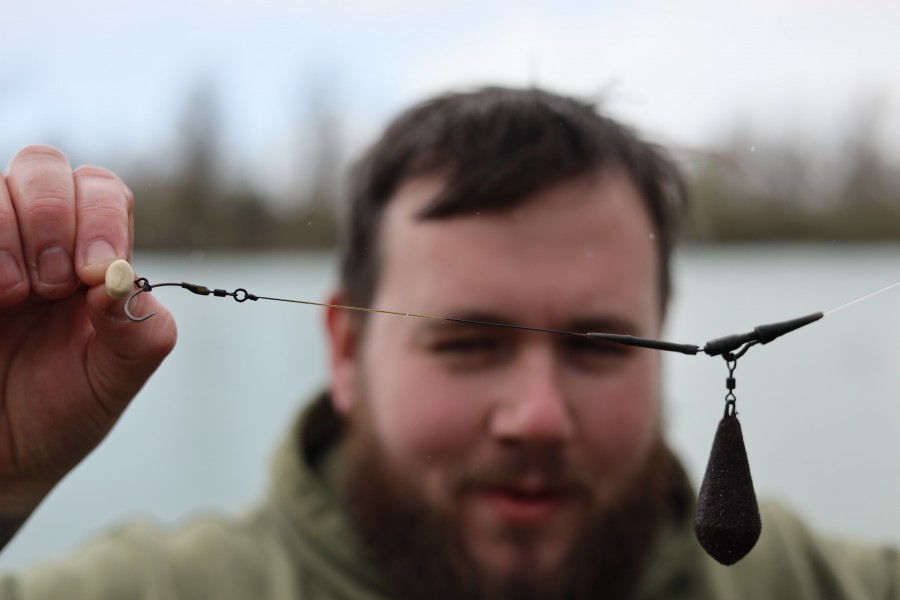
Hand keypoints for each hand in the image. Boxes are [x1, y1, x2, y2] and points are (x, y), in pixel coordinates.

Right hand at [0, 146, 176, 543]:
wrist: (3, 458)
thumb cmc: (63, 411)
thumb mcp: (114, 380)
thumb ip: (138, 333)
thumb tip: (123, 281)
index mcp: (91, 256)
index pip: (102, 190)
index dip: (101, 216)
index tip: (95, 273)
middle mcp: (36, 239)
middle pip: (42, 165)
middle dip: (51, 216)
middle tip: (53, 284)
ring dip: (6, 232)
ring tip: (13, 296)